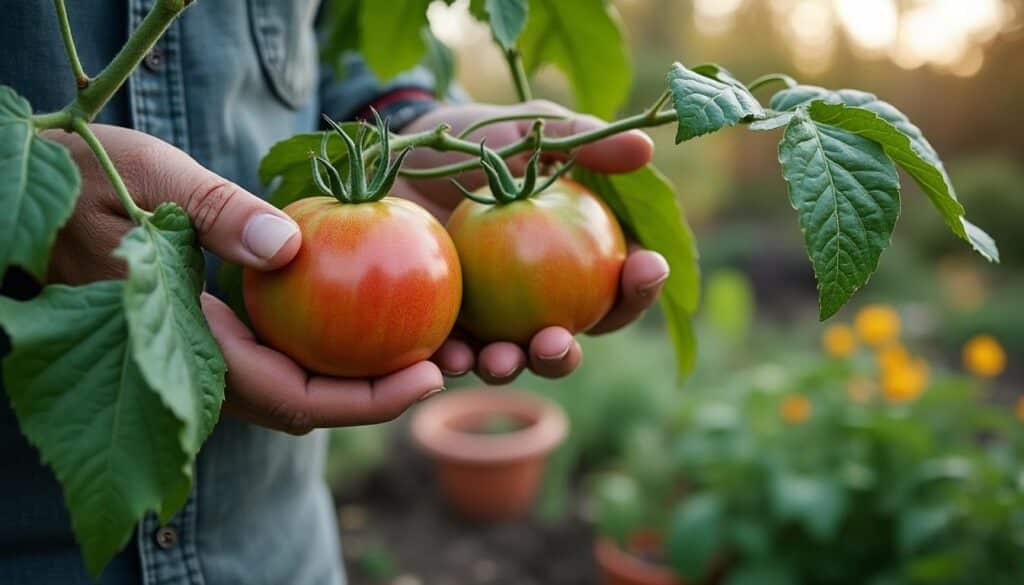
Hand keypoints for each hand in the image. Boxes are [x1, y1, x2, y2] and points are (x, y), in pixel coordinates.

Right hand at [48, 124, 443, 433]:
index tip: (426, 374)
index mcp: (189, 346)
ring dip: (361, 371)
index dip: (365, 400)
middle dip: (379, 394)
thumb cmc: (88, 180)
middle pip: (308, 402)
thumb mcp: (151, 181)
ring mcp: (208, 351)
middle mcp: (204, 365)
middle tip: (447, 360)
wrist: (48, 191)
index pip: (293, 398)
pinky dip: (331, 340)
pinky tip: (373, 309)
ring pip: (297, 381)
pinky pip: (282, 348)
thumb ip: (217, 217)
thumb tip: (291, 247)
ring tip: (427, 340)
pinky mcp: (214, 329)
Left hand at [398, 101, 670, 383]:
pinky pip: (452, 353)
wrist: (398, 151)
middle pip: (568, 341)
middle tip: (557, 340)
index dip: (641, 285)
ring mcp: (490, 317)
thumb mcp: (527, 130)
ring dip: (514, 366)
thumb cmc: (475, 137)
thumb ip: (581, 139)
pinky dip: (453, 361)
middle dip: (568, 353)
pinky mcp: (445, 324)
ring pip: (512, 358)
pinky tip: (447, 357)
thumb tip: (645, 149)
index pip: (620, 285)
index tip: (647, 267)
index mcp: (574, 259)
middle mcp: (538, 299)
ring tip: (503, 358)